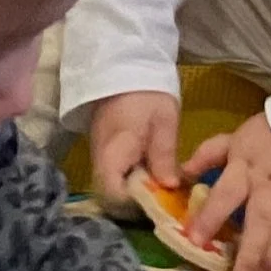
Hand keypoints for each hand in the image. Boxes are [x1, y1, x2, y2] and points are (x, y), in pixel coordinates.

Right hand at [89, 88, 181, 203]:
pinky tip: (153, 173)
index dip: (137, 204)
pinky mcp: (106, 154)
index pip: (114, 196)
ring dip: (136, 194)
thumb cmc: (146, 92)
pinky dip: (133, 182)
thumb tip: (169, 187)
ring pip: (113, 191)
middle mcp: (100, 162)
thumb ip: (164, 154)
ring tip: (161, 186)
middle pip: (112, 199)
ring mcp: (101, 159)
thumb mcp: (163, 120)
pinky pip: (116, 179)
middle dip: (138, 204)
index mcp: (112, 156)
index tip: (161, 199)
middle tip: (165, 197)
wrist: (124, 66)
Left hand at [184, 108, 270, 270]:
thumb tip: (180, 175)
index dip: (211, 216)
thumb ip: (208, 155)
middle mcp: (269, 185)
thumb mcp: (237, 139)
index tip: (195, 240)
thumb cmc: (269, 136)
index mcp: (245, 167)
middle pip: (260, 217)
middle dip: (251, 248)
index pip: (226, 192)